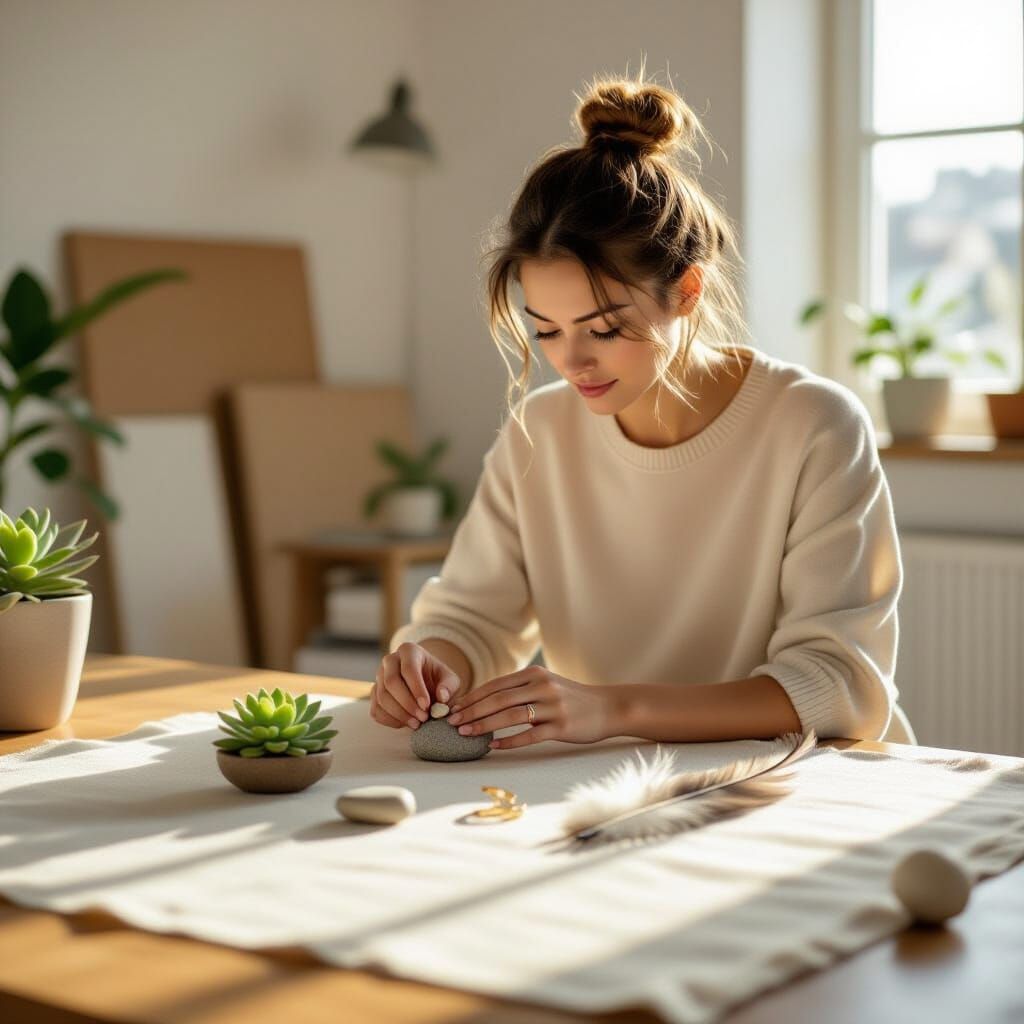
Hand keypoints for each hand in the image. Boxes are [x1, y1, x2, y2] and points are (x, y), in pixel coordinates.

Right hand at [369, 642, 467, 730]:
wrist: (426, 683)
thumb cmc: (437, 679)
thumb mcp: (449, 679)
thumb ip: (448, 686)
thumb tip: (442, 697)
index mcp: (409, 651)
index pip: (409, 668)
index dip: (417, 689)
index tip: (427, 706)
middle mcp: (390, 660)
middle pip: (391, 682)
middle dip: (407, 703)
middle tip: (423, 718)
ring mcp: (379, 677)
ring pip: (382, 697)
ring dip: (399, 714)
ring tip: (417, 724)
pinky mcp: (374, 693)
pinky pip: (376, 709)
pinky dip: (390, 720)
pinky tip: (405, 724)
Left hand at [446, 665, 611, 749]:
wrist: (608, 707)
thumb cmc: (571, 698)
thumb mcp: (546, 685)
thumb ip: (520, 690)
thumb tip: (484, 701)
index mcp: (535, 675)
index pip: (495, 685)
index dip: (472, 697)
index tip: (453, 708)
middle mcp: (542, 687)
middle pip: (498, 699)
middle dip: (472, 711)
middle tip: (451, 722)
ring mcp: (552, 706)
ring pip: (510, 716)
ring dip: (484, 725)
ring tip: (466, 733)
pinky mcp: (561, 726)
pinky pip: (530, 735)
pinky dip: (509, 741)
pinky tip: (493, 746)